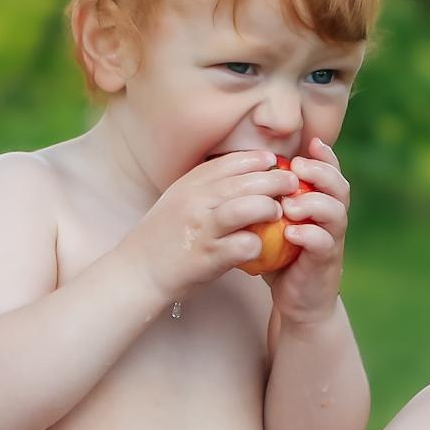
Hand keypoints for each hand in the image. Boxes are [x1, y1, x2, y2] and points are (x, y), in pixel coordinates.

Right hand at [122, 150, 301, 301]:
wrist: (137, 271)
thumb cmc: (162, 237)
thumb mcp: (177, 200)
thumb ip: (204, 187)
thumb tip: (238, 174)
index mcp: (188, 185)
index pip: (228, 162)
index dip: (254, 159)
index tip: (272, 160)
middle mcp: (195, 202)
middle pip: (243, 182)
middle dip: (274, 179)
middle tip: (292, 182)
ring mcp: (202, 230)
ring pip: (245, 208)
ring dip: (268, 208)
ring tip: (279, 212)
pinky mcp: (207, 257)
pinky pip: (242, 245)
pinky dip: (257, 243)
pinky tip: (262, 245)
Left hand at [266, 137, 348, 325]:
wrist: (298, 301)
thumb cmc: (282, 256)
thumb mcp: (275, 224)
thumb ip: (269, 200)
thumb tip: (240, 170)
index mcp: (322, 204)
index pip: (331, 173)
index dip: (326, 156)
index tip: (312, 142)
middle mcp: (332, 219)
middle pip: (339, 187)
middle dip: (320, 173)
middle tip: (297, 168)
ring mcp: (332, 240)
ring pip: (336, 213)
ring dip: (313, 203)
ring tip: (289, 205)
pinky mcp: (325, 262)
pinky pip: (324, 244)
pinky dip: (308, 236)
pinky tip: (290, 233)